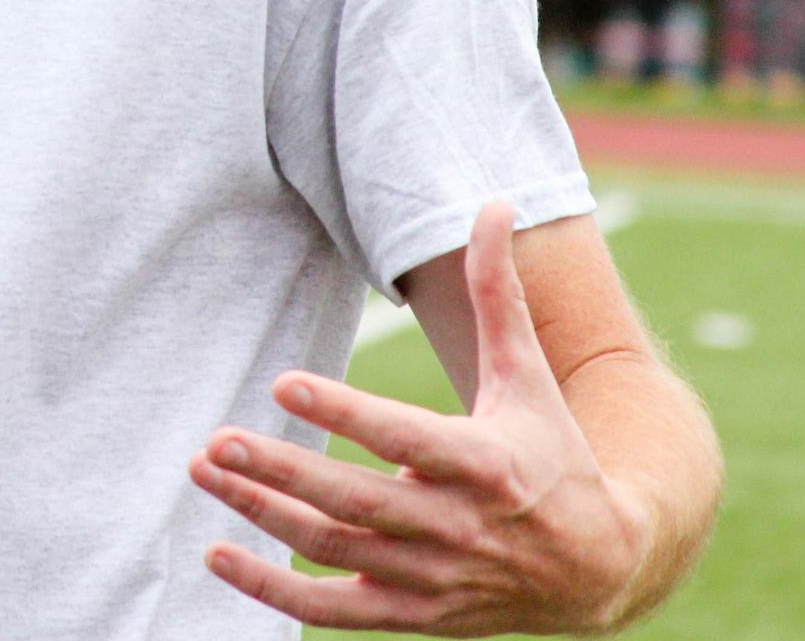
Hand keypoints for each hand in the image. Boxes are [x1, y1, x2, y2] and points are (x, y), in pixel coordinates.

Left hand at [190, 201, 652, 634]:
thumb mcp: (528, 377)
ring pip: (333, 547)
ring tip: (203, 472)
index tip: (283, 382)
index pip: (405, 437)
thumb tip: (491, 204)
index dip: (345, 413)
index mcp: (485, 463)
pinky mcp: (411, 614)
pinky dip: (273, 591)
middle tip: (216, 441)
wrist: (601, 569)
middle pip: (355, 499)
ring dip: (262, 514)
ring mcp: (431, 577)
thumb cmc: (553, 455)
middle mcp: (455, 526)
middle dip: (281, 471)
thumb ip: (498, 294)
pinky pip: (331, 609)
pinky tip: (217, 555)